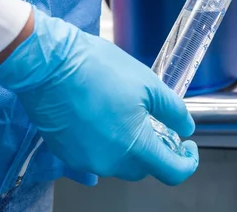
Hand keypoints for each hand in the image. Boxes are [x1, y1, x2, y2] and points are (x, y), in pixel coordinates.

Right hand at [0, 8, 198, 184]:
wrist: (49, 63)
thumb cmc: (97, 69)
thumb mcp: (149, 84)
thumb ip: (173, 111)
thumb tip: (185, 128)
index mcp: (134, 147)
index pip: (172, 172)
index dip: (187, 161)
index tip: (187, 147)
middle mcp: (108, 163)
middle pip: (144, 168)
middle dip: (156, 150)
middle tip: (158, 125)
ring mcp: (84, 160)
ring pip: (118, 162)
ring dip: (129, 146)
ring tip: (128, 115)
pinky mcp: (65, 152)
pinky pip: (94, 156)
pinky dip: (105, 143)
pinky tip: (103, 119)